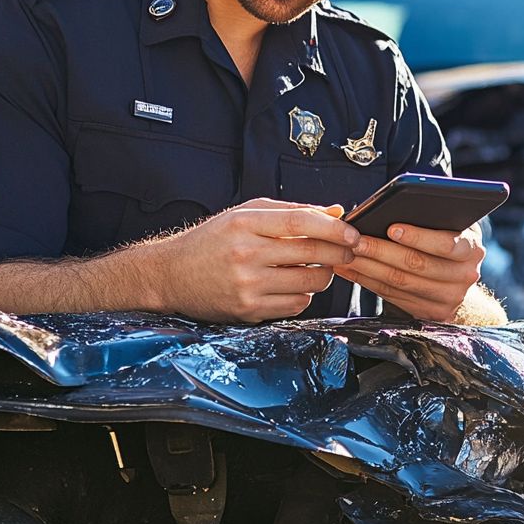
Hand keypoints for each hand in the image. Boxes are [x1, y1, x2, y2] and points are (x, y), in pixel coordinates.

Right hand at [151, 199, 359, 322]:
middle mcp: (245, 254)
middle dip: (339, 252)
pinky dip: (304, 295)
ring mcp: (247, 285)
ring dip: (324, 275)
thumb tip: (337, 212)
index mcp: (245, 224)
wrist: (170, 275)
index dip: (334, 228)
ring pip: (309, 282)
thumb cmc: (212, 241)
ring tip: (318, 266)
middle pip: (311, 254)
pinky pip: (296, 305)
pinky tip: (294, 285)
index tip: (353, 233)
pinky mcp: (248, 310)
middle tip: (349, 250)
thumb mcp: (245, 214)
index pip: (301, 222)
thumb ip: (292, 212)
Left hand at [335, 222, 484, 321]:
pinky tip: (352, 270)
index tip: (391, 227)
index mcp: (471, 249)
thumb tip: (395, 207)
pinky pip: (393, 297)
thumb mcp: (451, 226)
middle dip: (382, 251)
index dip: (418, 236)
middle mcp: (465, 276)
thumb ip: (434, 219)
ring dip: (369, 268)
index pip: (446, 244)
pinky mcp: (431, 314)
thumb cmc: (447, 241)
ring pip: (401, 283)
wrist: (459, 280)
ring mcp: (449, 299)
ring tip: (347, 254)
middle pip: (418, 264)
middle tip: (356, 240)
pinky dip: (369, 282)